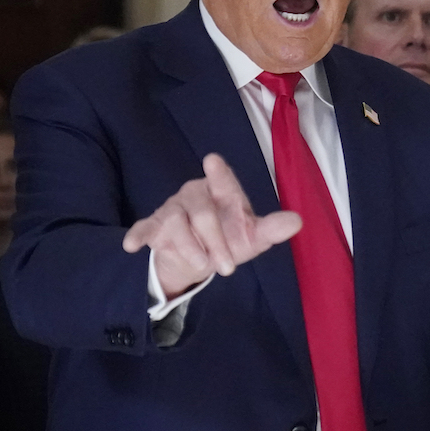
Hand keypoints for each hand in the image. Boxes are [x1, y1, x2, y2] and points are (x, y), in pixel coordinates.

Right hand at [122, 154, 301, 297]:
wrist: (198, 258)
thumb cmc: (228, 238)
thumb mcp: (251, 238)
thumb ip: (270, 229)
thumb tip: (297, 221)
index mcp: (221, 192)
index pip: (221, 180)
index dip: (218, 173)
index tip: (212, 161)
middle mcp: (194, 194)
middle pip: (201, 213)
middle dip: (215, 242)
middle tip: (227, 269)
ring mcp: (171, 209)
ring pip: (175, 223)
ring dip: (189, 247)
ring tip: (200, 265)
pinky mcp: (153, 226)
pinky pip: (145, 229)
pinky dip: (138, 237)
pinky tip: (132, 247)